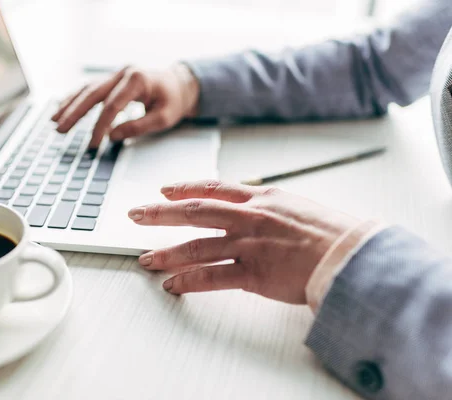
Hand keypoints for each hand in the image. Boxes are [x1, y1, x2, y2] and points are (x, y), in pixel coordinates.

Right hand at [52, 64, 199, 148]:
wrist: (179, 84)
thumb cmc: (173, 101)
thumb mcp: (164, 117)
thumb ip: (139, 126)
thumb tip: (112, 136)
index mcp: (137, 79)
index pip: (112, 105)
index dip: (100, 126)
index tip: (94, 144)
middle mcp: (123, 73)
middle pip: (92, 93)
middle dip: (74, 113)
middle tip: (60, 130)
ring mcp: (116, 75)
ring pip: (87, 89)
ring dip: (69, 105)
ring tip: (55, 121)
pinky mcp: (112, 80)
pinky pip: (89, 89)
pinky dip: (75, 99)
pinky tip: (62, 109)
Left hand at [128, 181, 358, 303]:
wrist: (351, 254)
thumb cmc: (331, 232)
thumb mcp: (297, 206)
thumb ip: (268, 206)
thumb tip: (249, 206)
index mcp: (262, 198)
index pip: (213, 188)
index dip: (184, 188)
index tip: (164, 190)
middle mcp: (250, 217)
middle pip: (194, 212)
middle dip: (160, 213)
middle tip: (136, 214)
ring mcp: (249, 245)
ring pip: (197, 246)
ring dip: (167, 253)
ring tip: (146, 258)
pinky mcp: (254, 273)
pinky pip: (212, 277)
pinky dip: (189, 281)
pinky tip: (173, 285)